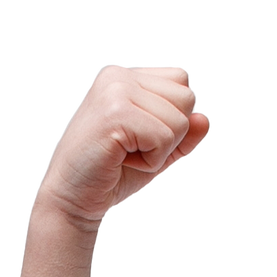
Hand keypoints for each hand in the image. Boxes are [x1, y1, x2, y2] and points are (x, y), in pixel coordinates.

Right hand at [32, 61, 211, 229]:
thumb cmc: (111, 175)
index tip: (138, 137)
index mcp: (124, 76)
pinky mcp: (115, 113)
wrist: (72, 200)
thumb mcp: (155, 151)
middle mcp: (118, 75)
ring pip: (179, 119)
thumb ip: (183, 134)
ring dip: (160, 150)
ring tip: (127, 155)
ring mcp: (115, 90)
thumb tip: (204, 120)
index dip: (172, 119)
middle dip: (170, 134)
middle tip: (133, 149)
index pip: (181, 81)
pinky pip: (165, 137)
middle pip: (186, 96)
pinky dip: (151, 159)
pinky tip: (123, 161)